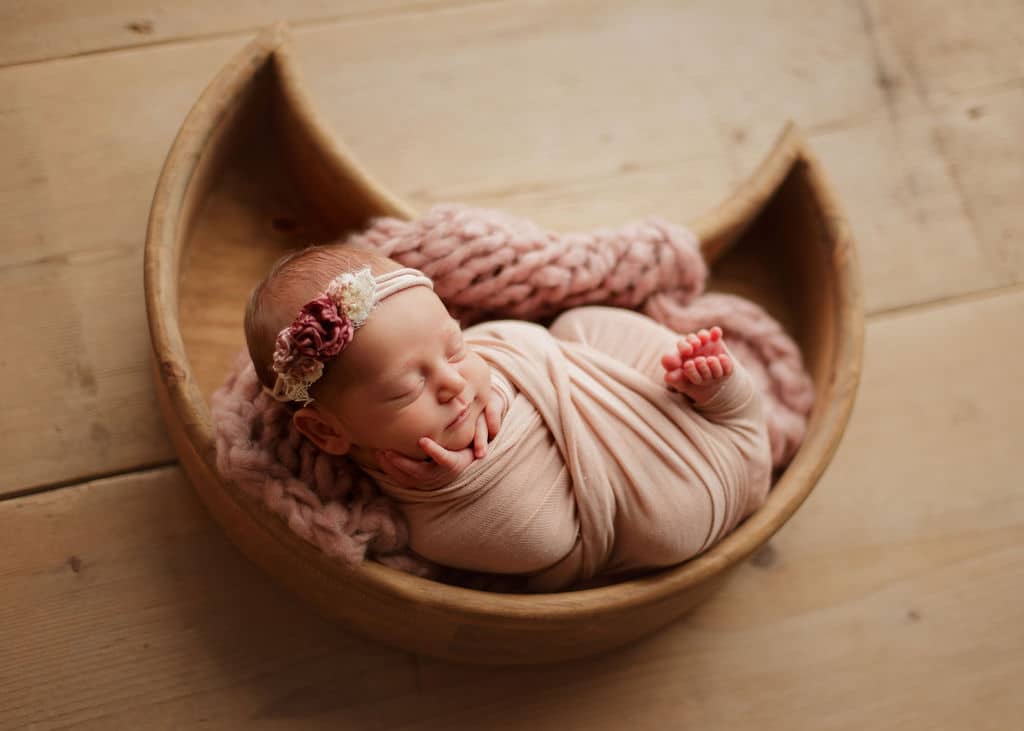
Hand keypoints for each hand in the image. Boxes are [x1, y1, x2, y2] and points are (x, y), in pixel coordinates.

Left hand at [376, 386, 507, 488]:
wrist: (470, 434)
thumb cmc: (477, 418)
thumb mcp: (489, 413)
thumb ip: (491, 413)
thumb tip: (488, 413)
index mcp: (461, 460)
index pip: (448, 460)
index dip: (435, 452)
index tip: (422, 441)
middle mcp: (446, 471)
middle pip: (423, 474)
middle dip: (405, 464)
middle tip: (388, 451)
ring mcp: (433, 476)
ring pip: (411, 479)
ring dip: (394, 467)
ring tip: (381, 452)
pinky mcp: (421, 476)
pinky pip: (404, 478)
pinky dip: (392, 469)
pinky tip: (380, 455)